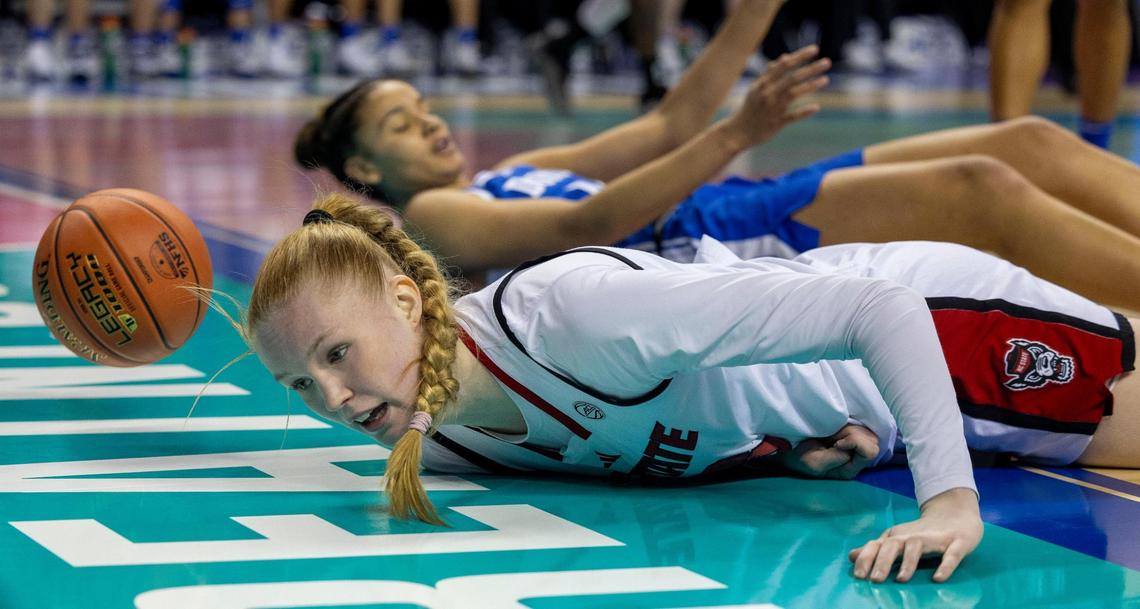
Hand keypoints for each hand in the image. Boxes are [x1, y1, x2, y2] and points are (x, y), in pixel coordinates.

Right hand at [723, 45, 830, 147]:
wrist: (738, 132)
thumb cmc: (750, 108)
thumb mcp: (756, 89)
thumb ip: (770, 73)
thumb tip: (784, 58)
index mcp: (763, 84)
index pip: (784, 65)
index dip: (800, 56)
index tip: (815, 49)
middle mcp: (769, 94)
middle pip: (792, 78)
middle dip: (810, 69)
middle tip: (827, 62)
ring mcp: (773, 109)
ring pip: (794, 94)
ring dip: (811, 86)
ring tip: (826, 80)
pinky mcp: (776, 123)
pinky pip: (792, 116)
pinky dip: (804, 112)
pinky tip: (816, 107)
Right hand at [779, 423, 879, 478]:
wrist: (787, 450)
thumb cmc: (798, 458)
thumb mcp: (815, 462)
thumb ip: (835, 457)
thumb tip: (850, 446)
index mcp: (850, 469)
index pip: (870, 452)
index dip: (855, 441)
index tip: (836, 442)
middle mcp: (856, 459)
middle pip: (872, 440)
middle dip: (853, 433)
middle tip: (832, 436)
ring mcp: (854, 447)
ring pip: (866, 430)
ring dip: (848, 427)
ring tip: (831, 433)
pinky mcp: (849, 435)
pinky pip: (859, 425)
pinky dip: (847, 424)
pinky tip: (834, 429)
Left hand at [848, 488, 983, 582]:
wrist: (956, 514)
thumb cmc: (922, 533)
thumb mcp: (897, 540)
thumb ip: (876, 550)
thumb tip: (851, 556)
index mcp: (897, 537)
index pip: (877, 546)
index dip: (866, 559)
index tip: (858, 576)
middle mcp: (912, 536)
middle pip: (894, 545)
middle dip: (883, 561)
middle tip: (874, 580)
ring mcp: (934, 539)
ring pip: (917, 547)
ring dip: (908, 563)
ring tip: (901, 579)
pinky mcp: (957, 543)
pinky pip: (951, 555)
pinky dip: (945, 566)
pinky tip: (938, 578)